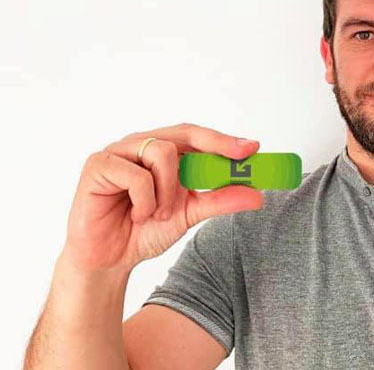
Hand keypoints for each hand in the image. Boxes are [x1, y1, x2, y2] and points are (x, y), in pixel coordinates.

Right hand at [62, 122, 264, 273]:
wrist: (108, 259)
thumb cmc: (143, 230)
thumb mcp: (190, 214)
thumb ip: (219, 201)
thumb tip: (256, 194)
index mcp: (163, 152)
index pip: (197, 136)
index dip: (225, 140)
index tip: (252, 148)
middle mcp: (141, 145)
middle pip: (183, 133)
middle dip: (215, 145)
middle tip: (239, 159)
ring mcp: (118, 152)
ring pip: (162, 153)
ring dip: (170, 190)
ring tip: (161, 212)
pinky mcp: (98, 165)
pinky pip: (136, 176)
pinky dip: (145, 201)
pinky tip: (137, 215)